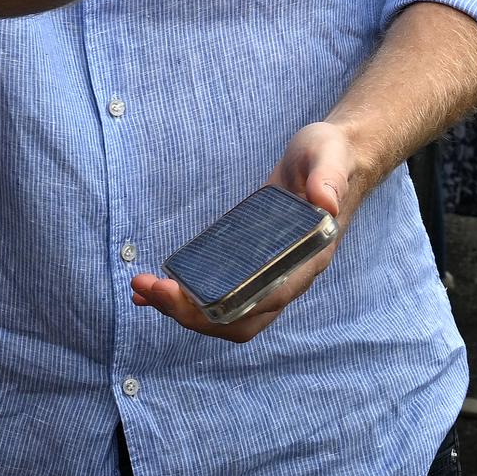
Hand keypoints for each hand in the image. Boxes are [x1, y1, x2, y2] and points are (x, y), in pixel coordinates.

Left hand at [131, 123, 358, 342]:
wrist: (333, 159)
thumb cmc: (332, 157)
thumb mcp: (330, 155)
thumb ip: (329, 177)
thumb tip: (325, 201)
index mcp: (308, 259)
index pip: (265, 301)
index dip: (223, 306)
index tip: (178, 291)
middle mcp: (289, 278)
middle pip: (239, 320)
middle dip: (191, 314)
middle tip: (148, 288)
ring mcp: (270, 275)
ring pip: (227, 314)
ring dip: (184, 310)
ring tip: (143, 290)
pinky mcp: (252, 264)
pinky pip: (221, 293)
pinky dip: (187, 296)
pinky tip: (156, 286)